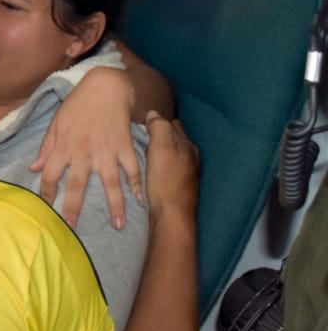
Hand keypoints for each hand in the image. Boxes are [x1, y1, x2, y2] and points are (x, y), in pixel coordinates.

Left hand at [31, 67, 142, 228]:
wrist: (106, 85)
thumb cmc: (78, 104)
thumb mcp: (57, 122)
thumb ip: (46, 147)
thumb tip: (34, 168)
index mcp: (64, 146)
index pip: (50, 176)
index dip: (47, 194)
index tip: (46, 210)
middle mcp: (84, 152)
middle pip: (77, 185)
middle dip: (74, 209)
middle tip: (73, 229)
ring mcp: (107, 150)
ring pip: (110, 183)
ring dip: (115, 205)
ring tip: (119, 225)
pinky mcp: (125, 145)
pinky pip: (132, 168)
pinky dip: (138, 184)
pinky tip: (141, 200)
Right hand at [143, 110, 199, 226]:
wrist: (172, 216)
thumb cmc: (165, 180)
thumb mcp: (160, 147)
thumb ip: (159, 127)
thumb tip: (154, 114)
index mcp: (188, 146)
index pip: (173, 125)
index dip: (157, 123)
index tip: (142, 126)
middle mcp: (191, 158)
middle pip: (173, 141)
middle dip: (159, 138)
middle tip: (140, 140)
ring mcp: (187, 174)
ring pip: (171, 157)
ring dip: (159, 155)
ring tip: (142, 157)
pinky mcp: (180, 188)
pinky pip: (169, 171)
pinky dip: (160, 169)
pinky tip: (151, 174)